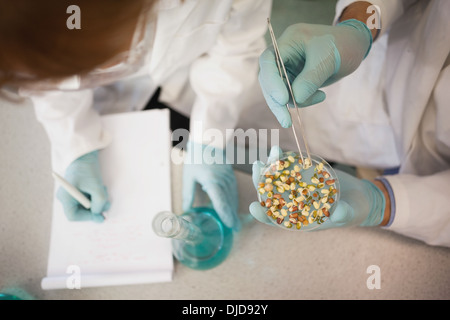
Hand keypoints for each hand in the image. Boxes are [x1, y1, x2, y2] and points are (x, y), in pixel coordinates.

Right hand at [56, 151, 109, 221]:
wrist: (86, 153)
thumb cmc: (87, 169)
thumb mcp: (96, 187)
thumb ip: (99, 202)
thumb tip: (99, 213)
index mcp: (65, 197)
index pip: (73, 216)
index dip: (87, 217)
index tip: (99, 215)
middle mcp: (66, 196)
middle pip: (81, 210)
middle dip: (95, 208)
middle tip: (107, 203)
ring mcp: (72, 193)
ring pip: (87, 204)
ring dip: (98, 200)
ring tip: (104, 190)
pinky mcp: (79, 188)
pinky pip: (88, 197)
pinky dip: (96, 195)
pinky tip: (101, 187)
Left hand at [182, 142, 239, 230]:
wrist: (209, 140)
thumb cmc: (197, 157)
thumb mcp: (189, 175)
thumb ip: (188, 193)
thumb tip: (186, 209)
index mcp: (212, 182)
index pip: (221, 202)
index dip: (225, 215)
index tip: (229, 225)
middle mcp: (223, 181)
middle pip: (229, 202)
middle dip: (232, 216)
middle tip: (236, 229)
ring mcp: (229, 178)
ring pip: (233, 197)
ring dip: (234, 210)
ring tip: (234, 222)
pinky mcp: (230, 176)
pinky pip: (233, 191)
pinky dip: (233, 201)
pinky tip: (232, 207)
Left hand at [249, 146, 385, 228]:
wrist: (361, 197)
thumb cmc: (354, 211)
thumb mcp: (349, 214)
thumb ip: (342, 214)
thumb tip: (336, 214)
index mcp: (298, 218)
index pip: (275, 219)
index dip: (263, 214)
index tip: (253, 206)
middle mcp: (293, 203)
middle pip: (271, 194)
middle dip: (261, 181)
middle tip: (257, 166)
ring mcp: (298, 188)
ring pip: (277, 179)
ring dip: (271, 166)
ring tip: (271, 151)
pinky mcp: (305, 175)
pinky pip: (290, 168)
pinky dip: (285, 159)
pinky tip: (281, 150)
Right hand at [259, 19, 371, 127]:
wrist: (354, 46)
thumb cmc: (342, 45)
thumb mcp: (328, 60)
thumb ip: (310, 79)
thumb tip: (295, 99)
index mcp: (288, 41)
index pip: (268, 60)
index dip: (272, 80)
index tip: (283, 99)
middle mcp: (283, 54)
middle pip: (268, 79)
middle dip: (276, 101)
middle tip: (286, 121)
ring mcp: (287, 67)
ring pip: (278, 91)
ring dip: (295, 101)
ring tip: (320, 97)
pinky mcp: (294, 79)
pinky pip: (291, 95)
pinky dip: (303, 100)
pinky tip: (321, 96)